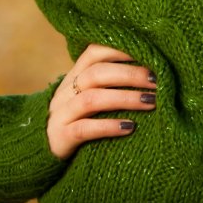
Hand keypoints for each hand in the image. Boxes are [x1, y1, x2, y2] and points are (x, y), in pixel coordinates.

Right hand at [46, 44, 155, 161]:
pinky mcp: (60, 138)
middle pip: (96, 74)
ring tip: (151, 102)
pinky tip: (130, 127)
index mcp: (74, 76)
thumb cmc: (83, 121)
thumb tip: (154, 73)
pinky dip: (108, 126)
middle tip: (157, 81)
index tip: (150, 53)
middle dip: (130, 75)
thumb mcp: (93, 98)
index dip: (120, 50)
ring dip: (125, 98)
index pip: (94, 53)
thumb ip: (112, 84)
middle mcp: (65, 92)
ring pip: (91, 99)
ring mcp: (60, 114)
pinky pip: (84, 129)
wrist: (46, 152)